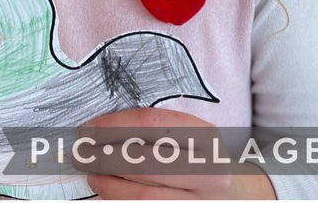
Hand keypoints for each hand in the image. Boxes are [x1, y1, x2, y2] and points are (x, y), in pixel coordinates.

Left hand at [79, 109, 276, 199]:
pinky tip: (109, 195)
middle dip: (103, 158)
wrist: (238, 198)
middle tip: (80, 154)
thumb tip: (95, 132)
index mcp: (206, 137)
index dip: (112, 125)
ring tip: (92, 176)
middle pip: (144, 163)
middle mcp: (212, 173)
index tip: (87, 129)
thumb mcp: (185, 137)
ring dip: (108, 186)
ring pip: (144, 197)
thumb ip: (150, 131)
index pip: (150, 123)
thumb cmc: (196, 159)